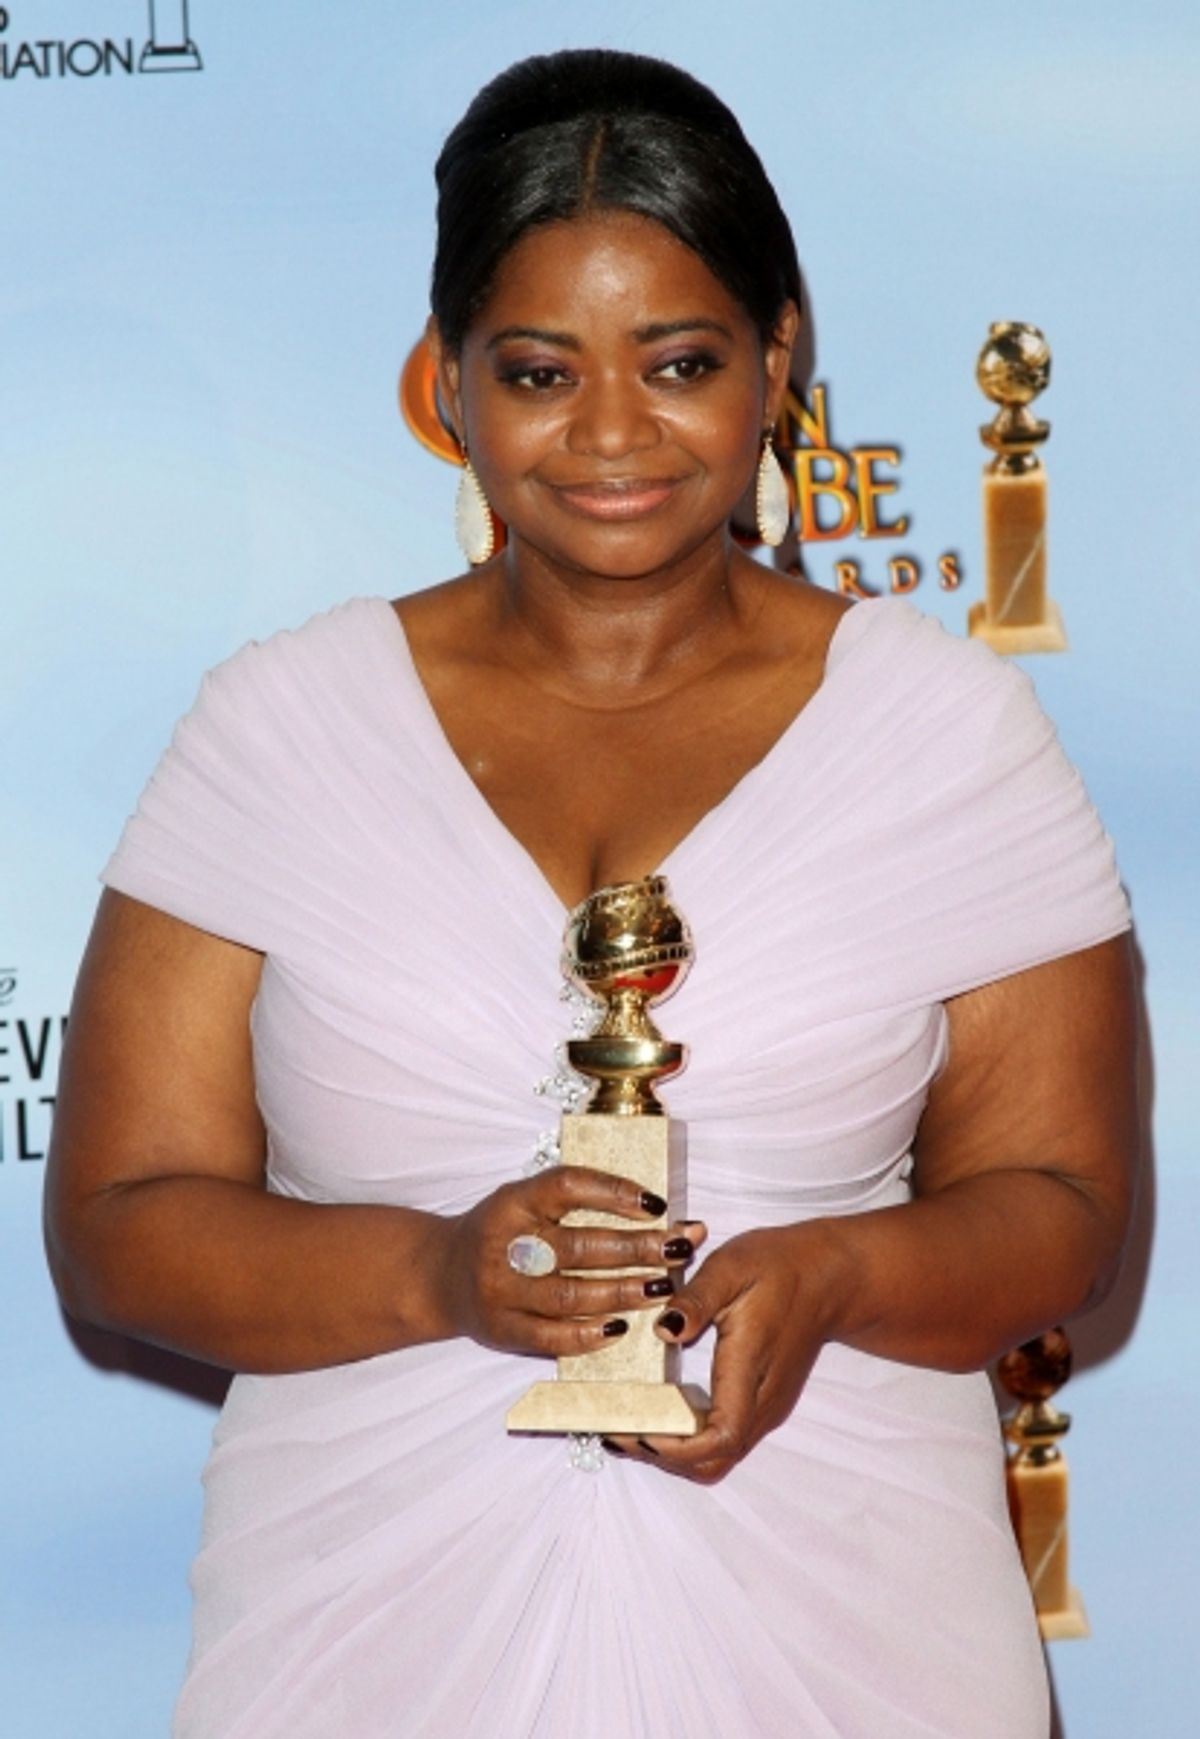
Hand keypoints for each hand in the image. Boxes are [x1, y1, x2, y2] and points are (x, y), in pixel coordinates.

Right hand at [435, 1165, 705, 1358]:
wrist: (438, 1276)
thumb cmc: (500, 1233)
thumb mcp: (525, 1203)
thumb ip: (578, 1204)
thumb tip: (656, 1211)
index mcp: (514, 1201)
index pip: (567, 1186)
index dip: (614, 1192)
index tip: (656, 1203)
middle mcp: (504, 1243)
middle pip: (579, 1245)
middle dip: (636, 1248)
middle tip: (678, 1248)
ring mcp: (500, 1290)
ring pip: (570, 1293)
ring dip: (622, 1291)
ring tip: (662, 1286)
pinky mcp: (501, 1329)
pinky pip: (551, 1336)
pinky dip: (589, 1334)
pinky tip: (621, 1326)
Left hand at [604, 1224, 841, 1483]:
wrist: (828, 1275)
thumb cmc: (780, 1267)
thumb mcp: (731, 1268)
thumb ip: (695, 1301)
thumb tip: (663, 1330)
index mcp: (751, 1370)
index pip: (718, 1437)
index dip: (674, 1448)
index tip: (634, 1430)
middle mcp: (762, 1402)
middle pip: (712, 1460)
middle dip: (662, 1456)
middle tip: (616, 1430)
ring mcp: (765, 1408)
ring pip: (718, 1456)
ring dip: (674, 1453)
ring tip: (630, 1426)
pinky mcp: (761, 1403)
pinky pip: (724, 1439)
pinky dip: (688, 1440)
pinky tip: (660, 1414)